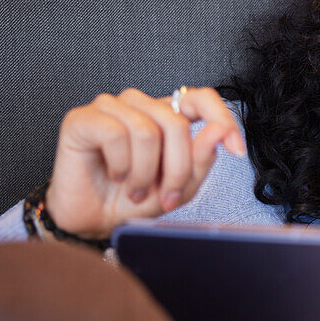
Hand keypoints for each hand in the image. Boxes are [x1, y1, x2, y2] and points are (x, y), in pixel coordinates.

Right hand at [45, 87, 245, 237]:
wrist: (93, 222)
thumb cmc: (133, 201)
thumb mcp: (179, 188)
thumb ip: (200, 160)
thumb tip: (218, 132)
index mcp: (166, 115)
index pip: (201, 98)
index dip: (222, 118)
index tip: (236, 150)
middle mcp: (140, 105)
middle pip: (177, 123)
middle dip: (177, 168)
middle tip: (165, 196)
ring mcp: (111, 107)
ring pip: (148, 130)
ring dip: (144, 172)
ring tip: (134, 190)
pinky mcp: (83, 118)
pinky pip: (116, 134)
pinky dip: (121, 165)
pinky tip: (114, 175)